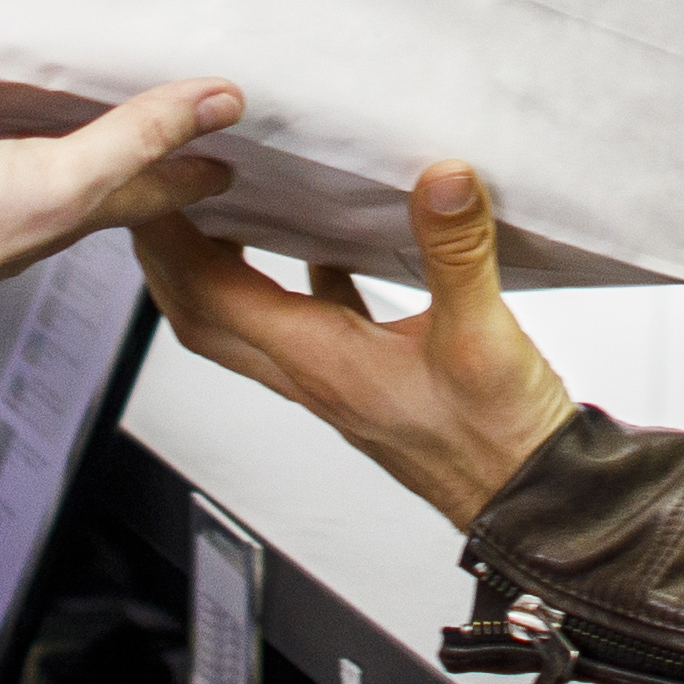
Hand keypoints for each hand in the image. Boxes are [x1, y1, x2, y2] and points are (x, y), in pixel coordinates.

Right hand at [0, 77, 240, 521]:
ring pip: (3, 157)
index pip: (151, 188)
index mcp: (67, 210)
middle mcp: (16, 208)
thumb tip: (219, 105)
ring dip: (27, 130)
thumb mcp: (60, 175)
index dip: (193, 168)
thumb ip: (137, 137)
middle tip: (154, 112)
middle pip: (83, 173)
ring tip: (47, 93)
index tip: (229, 149)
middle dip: (122, 145)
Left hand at [134, 161, 577, 530]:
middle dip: (168, 254)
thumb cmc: (499, 440)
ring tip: (218, 207)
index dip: (172, 239)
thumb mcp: (483, 336)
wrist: (529, 502)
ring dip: (217, 269)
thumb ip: (458, 253)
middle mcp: (313, 374)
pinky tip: (322, 242)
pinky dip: (294, 279)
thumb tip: (441, 181)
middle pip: (203, 314)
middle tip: (159, 191)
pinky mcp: (367, 376)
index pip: (211, 296)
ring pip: (245, 321)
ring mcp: (335, 378)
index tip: (155, 185)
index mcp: (321, 363)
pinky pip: (309, 320)